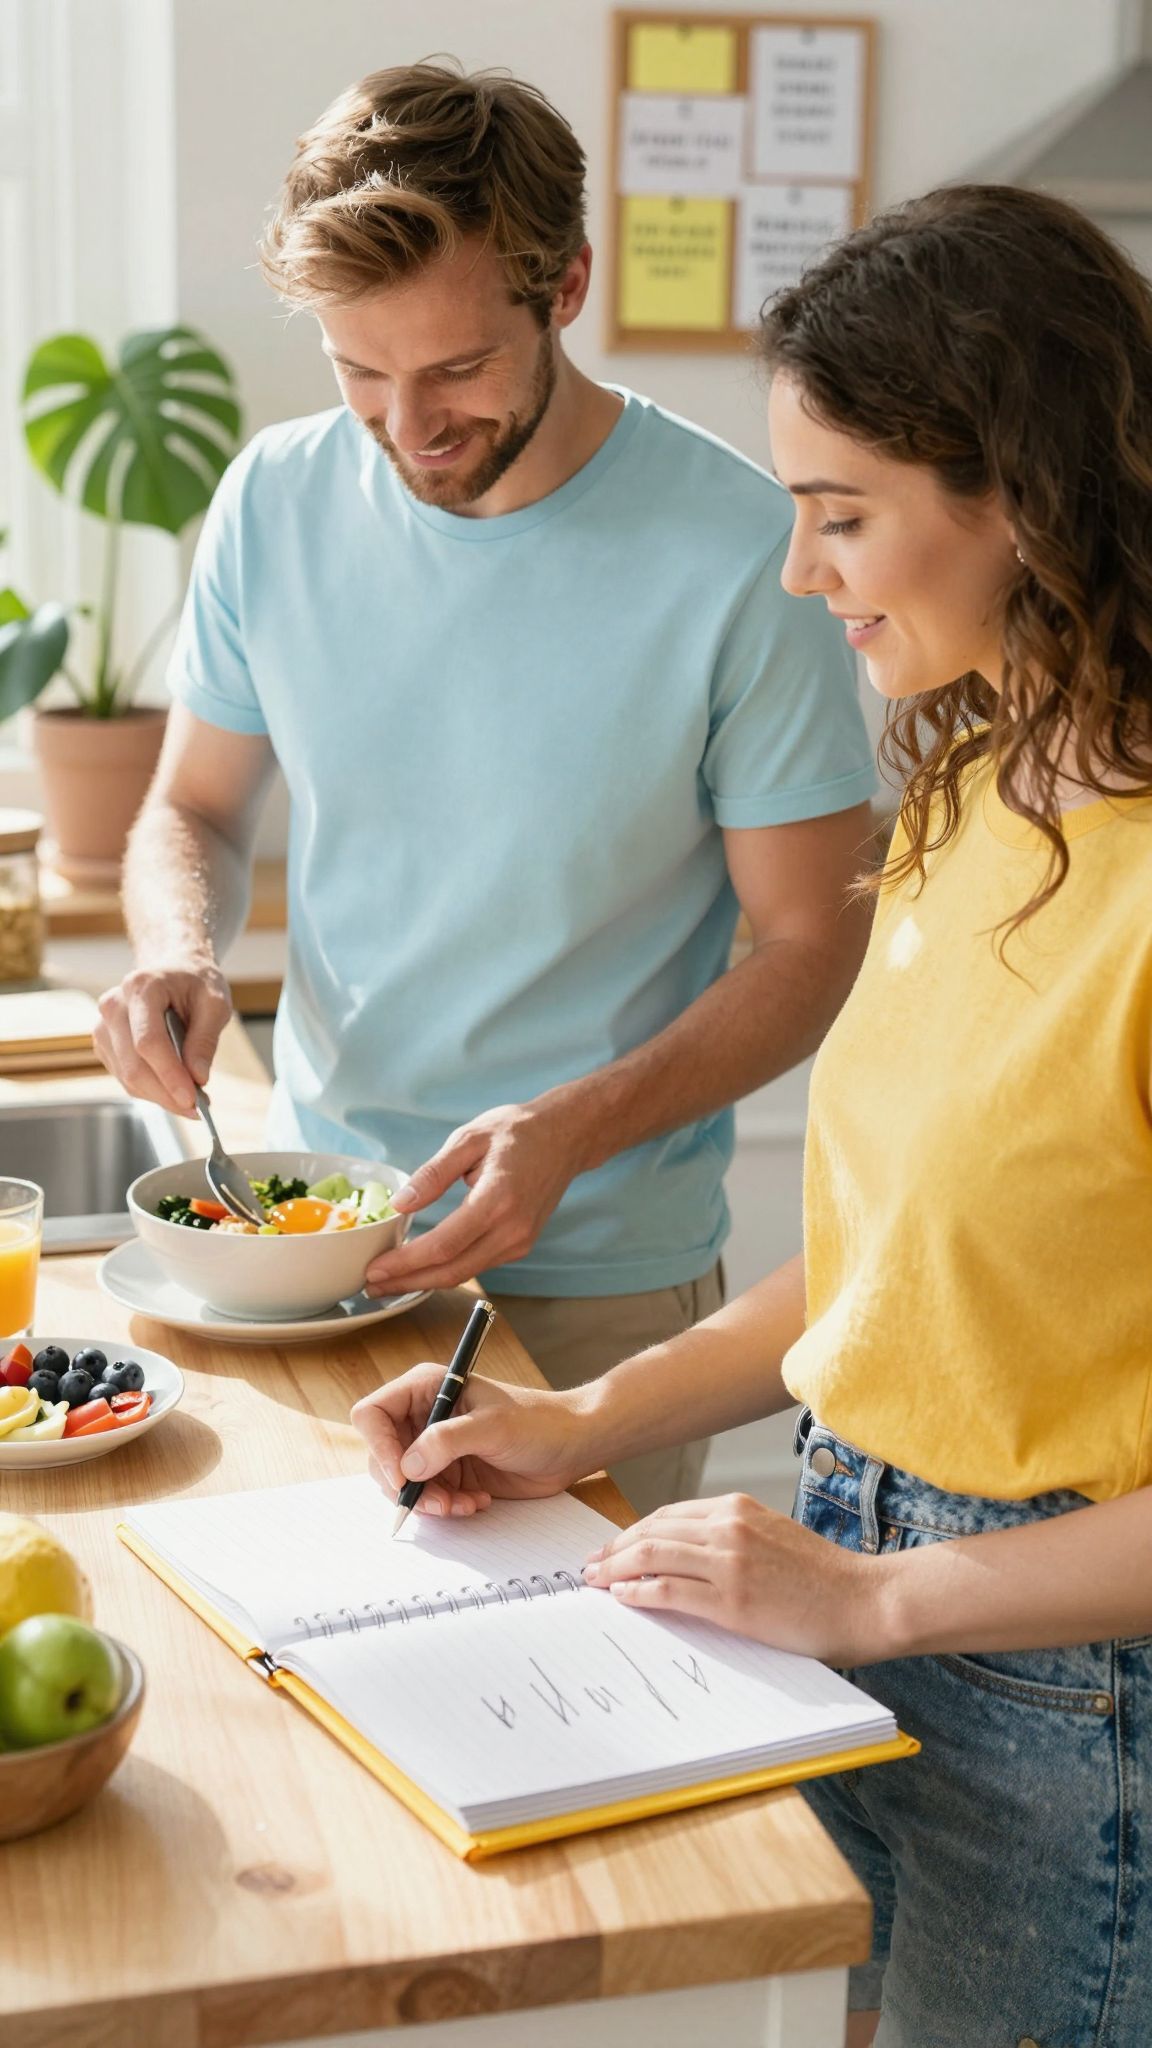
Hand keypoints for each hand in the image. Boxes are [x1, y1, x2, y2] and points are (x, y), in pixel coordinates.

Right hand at [94, 963, 232, 1116]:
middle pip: (134, 1065)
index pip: (148, 1041)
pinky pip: (125, 1077)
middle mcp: (114, 1006)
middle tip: (198, 1108)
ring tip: (191, 1099)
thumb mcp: (215, 1003)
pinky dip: (151, 1090)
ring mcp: (104, 1026)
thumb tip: (197, 1078)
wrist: (173, 971)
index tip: (192, 1098)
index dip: (169, 1074)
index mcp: (142, 988)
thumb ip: (205, 1040)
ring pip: (128, 1077)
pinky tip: (173, 1087)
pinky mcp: (105, 1044)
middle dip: (167, 1094)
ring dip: (160, 1096)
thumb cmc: (195, 983)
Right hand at [351, 1367, 594, 1517]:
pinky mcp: (449, 1473)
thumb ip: (448, 1441)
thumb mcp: (494, 1426)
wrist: (571, 1446)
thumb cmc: (539, 1422)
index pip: (373, 1414)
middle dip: (406, 1485)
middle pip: (382, 1455)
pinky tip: (475, 1501)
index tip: (402, 1477)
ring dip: (428, 1501)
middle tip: (438, 1502)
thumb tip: (409, 1465)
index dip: (379, 1447)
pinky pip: (428, 1498)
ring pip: (403, 1483)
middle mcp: (424, 1416)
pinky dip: (446, 1507)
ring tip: (463, 1504)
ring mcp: (435, 1447)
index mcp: (427, 1388)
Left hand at [364, 1098, 584, 1293]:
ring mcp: (519, 1241)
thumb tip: (399, 1205)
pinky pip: (477, 1265)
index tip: (375, 1269)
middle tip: (372, 1285)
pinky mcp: (520, 1245)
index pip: (444, 1245)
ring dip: (424, 1281)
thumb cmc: (517, 1131)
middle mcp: (512, 1229)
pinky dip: (446, 1270)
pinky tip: (422, 1267)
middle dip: (408, 1282)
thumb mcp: (468, 1138)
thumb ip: (432, 1174)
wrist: (565, 1136)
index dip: (406, 1263)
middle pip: (452, 1271)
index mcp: (497, 1200)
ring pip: (464, 1273)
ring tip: (389, 1280)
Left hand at [581, 1494, 893, 1665]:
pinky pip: (669, 1591)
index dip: (633, 1531)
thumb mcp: (774, 1536)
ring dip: (615, 1569)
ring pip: (652, 1556)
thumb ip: (733, 1537)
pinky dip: (638, 1593)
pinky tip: (622, 1598)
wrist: (864, 1600)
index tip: (613, 1547)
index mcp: (738, 1508)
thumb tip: (689, 1555)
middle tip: (591, 1565)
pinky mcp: (732, 1600)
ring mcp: (729, 1563)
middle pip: (652, 1531)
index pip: (668, 1515)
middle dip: (614, 1548)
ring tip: (595, 1581)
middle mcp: (729, 1527)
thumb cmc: (824, 1576)